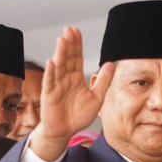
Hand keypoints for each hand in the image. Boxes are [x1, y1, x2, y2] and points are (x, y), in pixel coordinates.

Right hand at [30, 26, 113, 160]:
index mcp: (76, 78)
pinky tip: (52, 62)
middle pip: (67, 58)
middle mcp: (65, 79)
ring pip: (59, 66)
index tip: (77, 31)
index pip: (77, 57)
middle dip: (69, 44)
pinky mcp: (49, 96)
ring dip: (60, 53)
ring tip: (62, 40)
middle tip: (69, 29)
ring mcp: (56, 86)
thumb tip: (111, 64)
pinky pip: (50, 82)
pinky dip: (51, 73)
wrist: (65, 132)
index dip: (77, 45)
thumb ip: (103, 81)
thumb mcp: (96, 98)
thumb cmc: (78, 115)